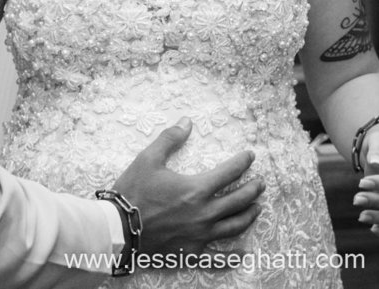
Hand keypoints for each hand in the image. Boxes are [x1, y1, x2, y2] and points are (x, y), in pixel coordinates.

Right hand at [113, 118, 262, 255]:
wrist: (117, 230)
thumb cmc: (132, 193)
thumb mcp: (148, 159)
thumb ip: (170, 139)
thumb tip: (187, 121)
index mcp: (196, 189)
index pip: (229, 172)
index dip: (243, 162)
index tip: (250, 156)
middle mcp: (204, 213)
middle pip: (238, 200)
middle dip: (253, 189)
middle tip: (261, 183)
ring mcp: (199, 235)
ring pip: (234, 226)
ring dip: (248, 215)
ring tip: (257, 208)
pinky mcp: (191, 251)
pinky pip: (216, 256)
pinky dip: (231, 256)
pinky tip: (242, 255)